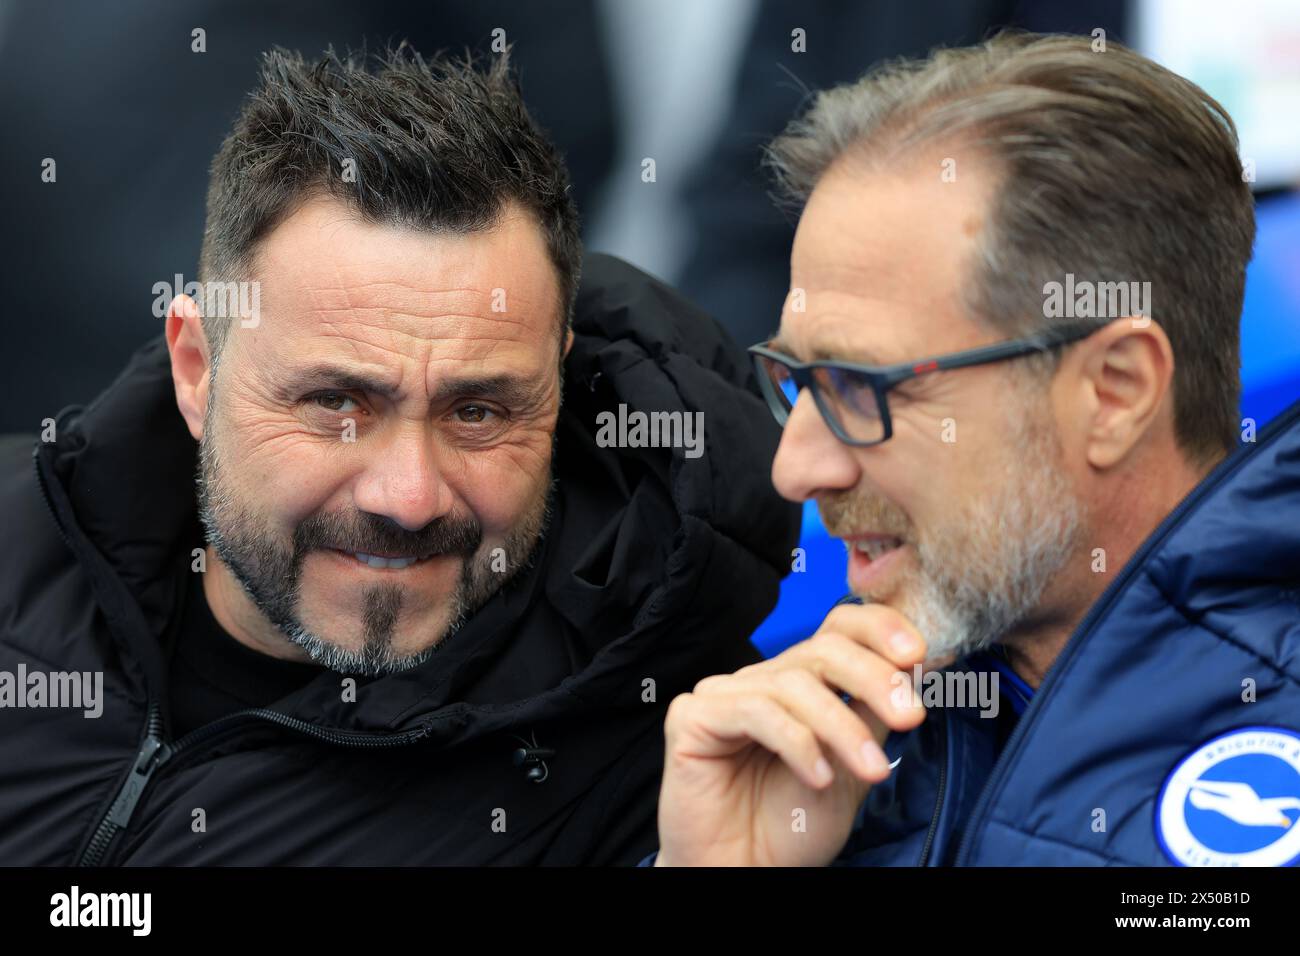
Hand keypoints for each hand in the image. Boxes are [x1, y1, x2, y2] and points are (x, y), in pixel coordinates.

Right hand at [655, 602, 927, 865]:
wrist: (748, 873)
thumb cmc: (794, 826)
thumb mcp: (855, 764)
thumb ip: (875, 713)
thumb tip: (916, 664)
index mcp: (801, 682)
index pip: (838, 628)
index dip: (879, 628)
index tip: (921, 654)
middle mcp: (762, 680)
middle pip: (822, 649)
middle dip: (875, 678)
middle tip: (911, 716)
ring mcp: (724, 694)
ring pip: (794, 685)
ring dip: (843, 727)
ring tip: (872, 771)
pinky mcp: (692, 716)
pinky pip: (754, 711)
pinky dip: (797, 742)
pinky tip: (818, 776)